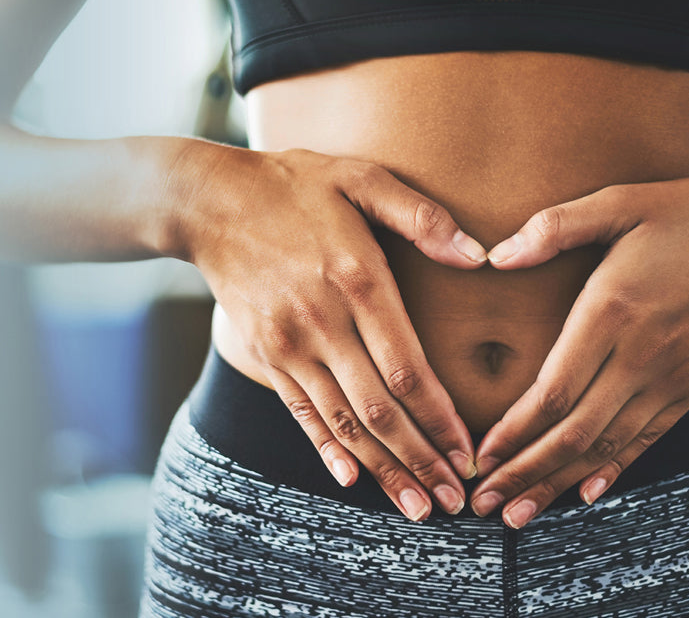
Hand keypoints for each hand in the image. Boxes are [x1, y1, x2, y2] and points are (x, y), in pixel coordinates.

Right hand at [173, 143, 486, 519]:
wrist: (208, 202)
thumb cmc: (295, 185)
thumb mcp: (360, 178)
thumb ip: (421, 216)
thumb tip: (480, 255)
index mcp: (357, 281)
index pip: (408, 370)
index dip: (442, 421)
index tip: (471, 456)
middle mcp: (322, 322)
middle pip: (379, 411)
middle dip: (421, 463)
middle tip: (456, 504)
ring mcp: (288, 345)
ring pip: (341, 423)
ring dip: (382, 471)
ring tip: (417, 509)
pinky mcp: (266, 354)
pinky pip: (301, 413)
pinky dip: (327, 451)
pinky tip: (354, 481)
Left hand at [469, 177, 688, 527]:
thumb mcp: (623, 203)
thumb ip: (554, 227)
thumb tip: (495, 256)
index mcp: (612, 314)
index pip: (552, 393)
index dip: (512, 433)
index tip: (478, 458)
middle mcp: (639, 358)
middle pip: (572, 433)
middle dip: (523, 474)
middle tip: (483, 505)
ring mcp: (670, 380)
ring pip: (605, 447)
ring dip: (557, 484)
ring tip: (518, 514)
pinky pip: (646, 440)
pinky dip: (612, 469)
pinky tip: (585, 492)